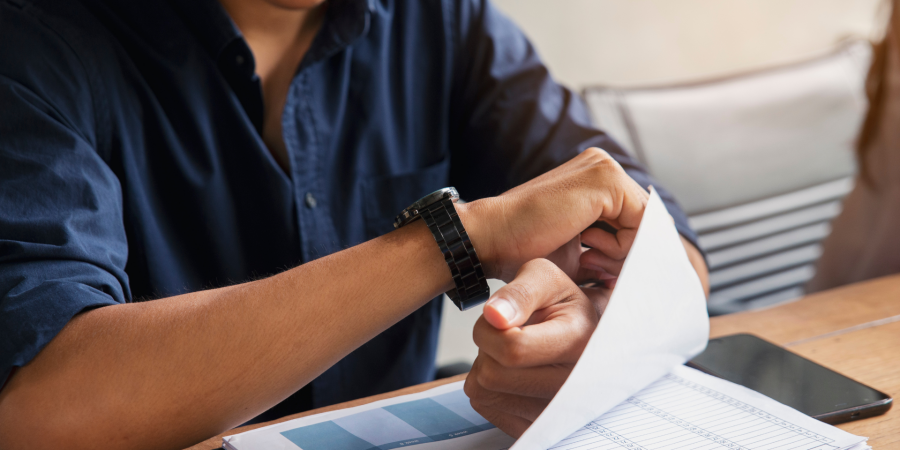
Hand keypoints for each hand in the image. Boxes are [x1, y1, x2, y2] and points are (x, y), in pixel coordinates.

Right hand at [457, 147, 648, 282]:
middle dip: (629, 253)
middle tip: (596, 268)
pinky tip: (589, 252)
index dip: (631, 250)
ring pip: (646, 222)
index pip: (636, 216)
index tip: (609, 274)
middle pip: (644, 218)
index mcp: (593, 177)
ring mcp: (604, 168)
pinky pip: (642, 221)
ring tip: (588, 259)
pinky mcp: (606, 179)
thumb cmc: (522, 249)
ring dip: (624, 252)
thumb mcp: (577, 251)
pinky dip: (623, 247)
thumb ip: (608, 252)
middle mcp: (601, 165)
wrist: (490, 239)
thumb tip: (639, 268)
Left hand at [464, 259, 609, 436]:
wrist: (580, 330)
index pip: (512, 349)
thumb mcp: (545, 278)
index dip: (489, 330)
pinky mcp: (537, 425)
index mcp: (580, 343)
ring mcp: (557, 411)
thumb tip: (494, 316)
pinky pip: (487, 409)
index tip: (499, 318)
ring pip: (485, 394)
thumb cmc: (561, 302)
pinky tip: (512, 373)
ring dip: (488, 368)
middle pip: (493, 376)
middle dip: (487, 349)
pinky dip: (490, 388)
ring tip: (514, 353)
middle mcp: (574, 385)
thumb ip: (519, 292)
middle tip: (508, 335)